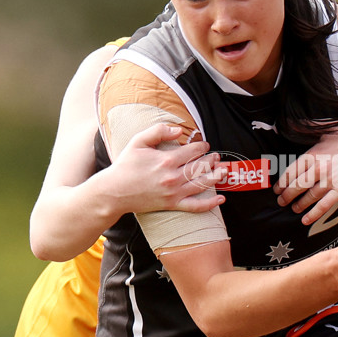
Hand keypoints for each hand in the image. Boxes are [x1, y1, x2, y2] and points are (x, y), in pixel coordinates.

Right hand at [110, 124, 225, 214]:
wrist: (114, 191)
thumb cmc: (125, 165)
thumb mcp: (138, 142)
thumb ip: (158, 131)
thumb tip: (178, 130)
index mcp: (166, 160)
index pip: (192, 151)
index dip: (201, 146)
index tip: (204, 144)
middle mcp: (173, 177)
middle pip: (200, 167)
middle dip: (211, 160)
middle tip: (216, 156)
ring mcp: (174, 193)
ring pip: (202, 184)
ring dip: (216, 177)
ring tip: (223, 171)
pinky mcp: (172, 205)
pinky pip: (195, 206)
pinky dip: (210, 204)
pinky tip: (221, 199)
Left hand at [274, 121, 337, 223]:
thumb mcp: (327, 128)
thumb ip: (307, 127)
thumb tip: (290, 122)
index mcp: (313, 153)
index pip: (291, 172)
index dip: (282, 183)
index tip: (277, 189)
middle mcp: (319, 167)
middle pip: (296, 186)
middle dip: (286, 196)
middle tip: (281, 202)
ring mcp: (331, 179)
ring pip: (309, 197)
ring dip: (299, 205)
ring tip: (294, 209)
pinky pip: (324, 205)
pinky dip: (313, 214)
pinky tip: (306, 220)